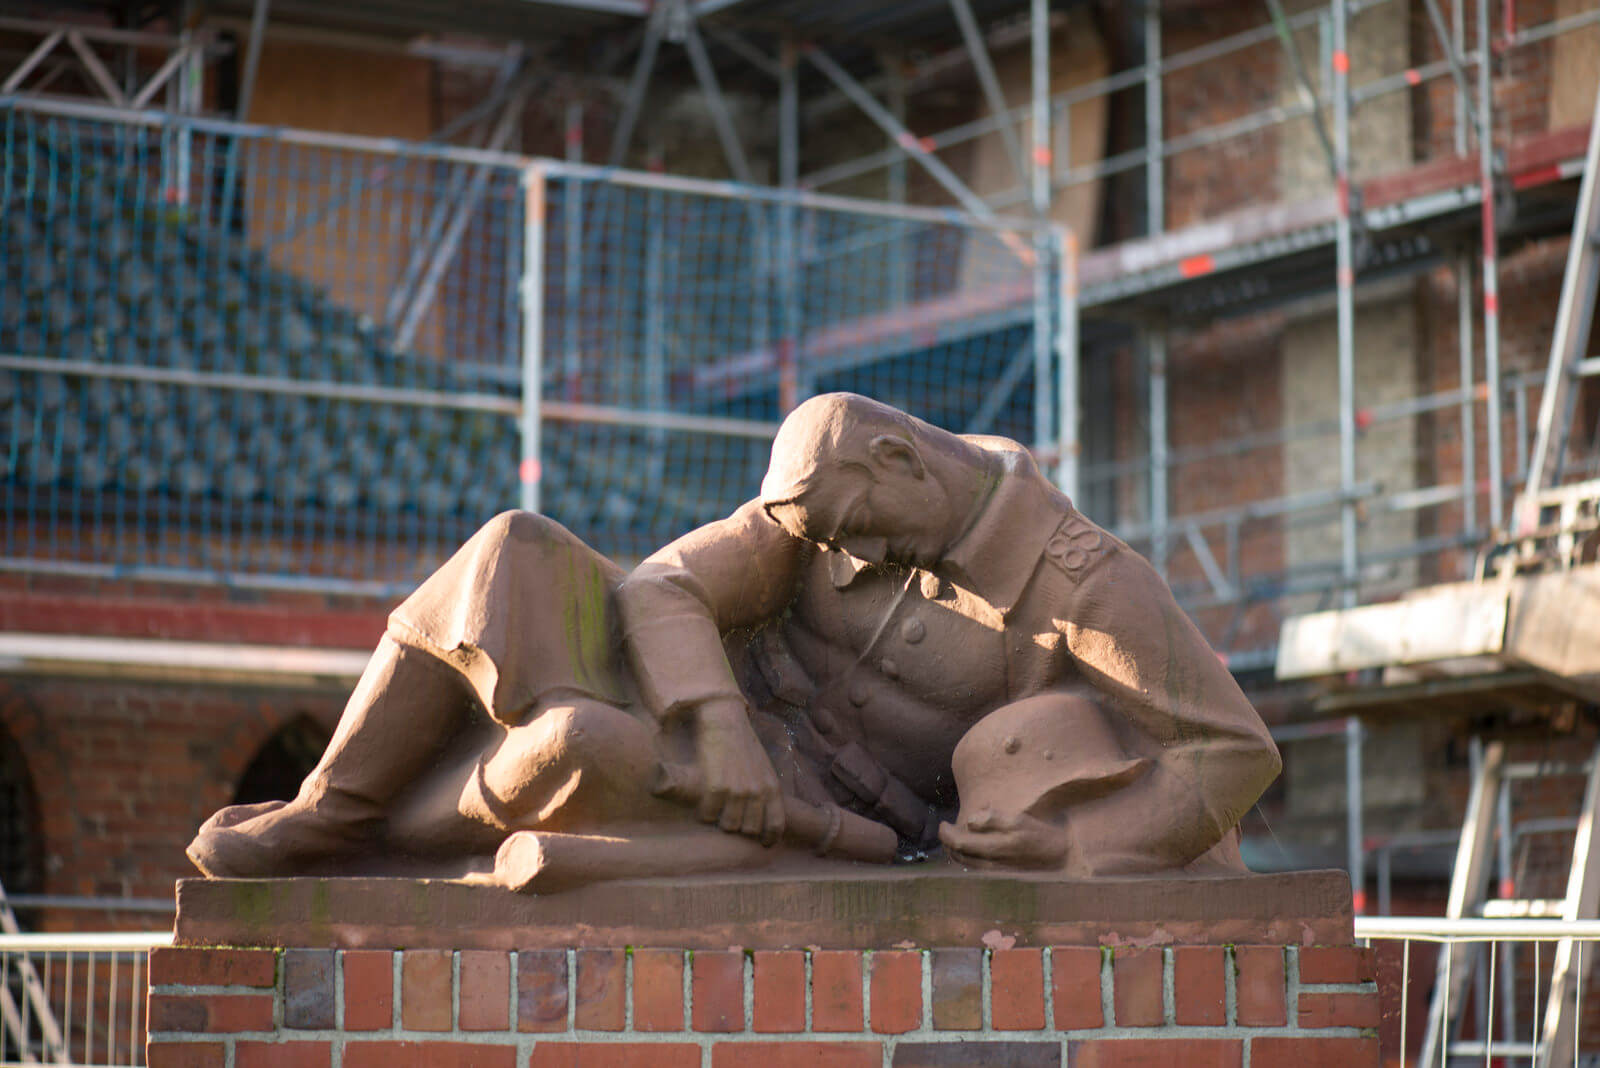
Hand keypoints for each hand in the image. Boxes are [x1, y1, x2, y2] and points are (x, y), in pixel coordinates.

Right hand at [692, 698, 784, 845]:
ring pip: (728, 826)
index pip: (776, 824)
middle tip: (728, 817)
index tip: (762, 843)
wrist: (724, 722)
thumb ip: (764, 790)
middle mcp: (757, 792)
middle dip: (739, 827)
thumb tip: (760, 815)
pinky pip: (708, 815)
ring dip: (719, 822)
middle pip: (749, 829)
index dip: (769, 838)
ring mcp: (737, 791)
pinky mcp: (716, 788)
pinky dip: (703, 813)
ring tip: (714, 809)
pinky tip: (702, 802)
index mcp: (772, 787)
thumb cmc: (742, 745)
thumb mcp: (763, 767)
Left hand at [938, 808, 1067, 869]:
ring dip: (955, 851)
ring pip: (964, 864)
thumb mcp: (1018, 820)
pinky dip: (965, 858)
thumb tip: (970, 820)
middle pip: (957, 856)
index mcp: (993, 849)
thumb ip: (993, 818)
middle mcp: (990, 865)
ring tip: (954, 837)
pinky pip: (974, 868)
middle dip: (947, 842)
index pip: (959, 844)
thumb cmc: (1039, 834)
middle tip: (946, 828)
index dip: (946, 834)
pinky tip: (970, 848)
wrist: (1059, 856)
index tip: (943, 823)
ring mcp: (994, 872)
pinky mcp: (999, 875)